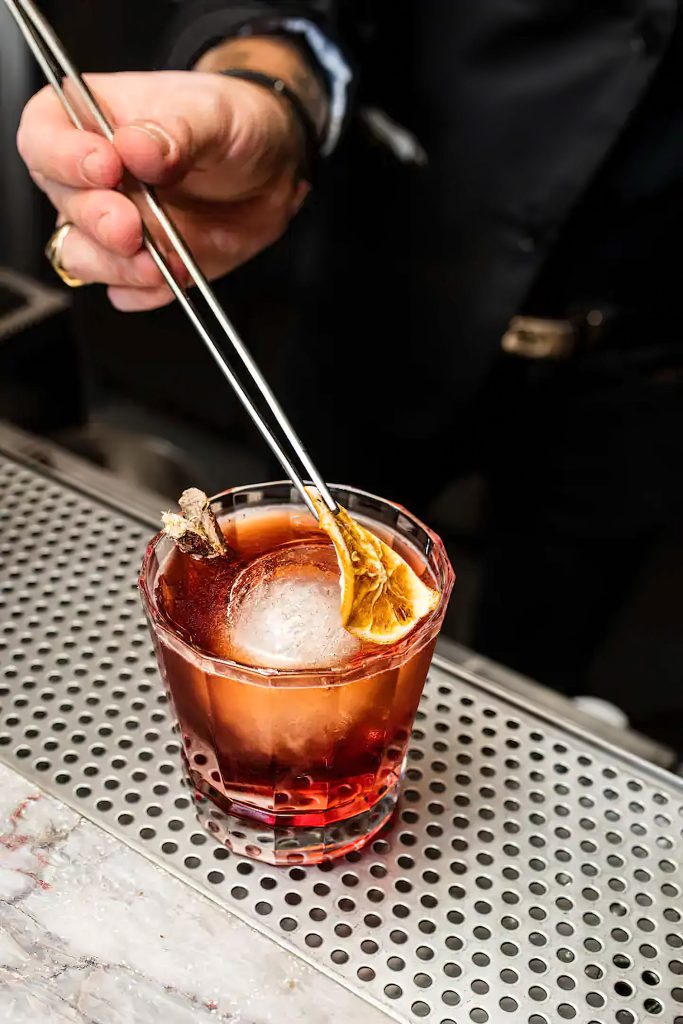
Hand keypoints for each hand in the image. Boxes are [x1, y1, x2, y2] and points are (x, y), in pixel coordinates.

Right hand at [17, 69, 309, 310]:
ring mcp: (113, 228)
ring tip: (160, 262)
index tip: (105, 166)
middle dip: (97, 222)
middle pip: (64, 205)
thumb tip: (138, 147)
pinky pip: (128, 292)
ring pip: (82, 258)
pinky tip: (178, 276)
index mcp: (89, 121)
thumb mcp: (214, 113)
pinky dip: (150, 292)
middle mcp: (90, 179)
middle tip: (132, 227)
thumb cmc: (233, 125)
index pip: (44, 137)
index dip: (63, 156)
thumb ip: (175, 130)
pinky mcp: (140, 268)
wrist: (274, 170)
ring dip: (118, 267)